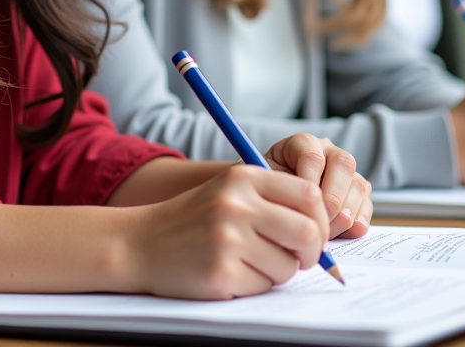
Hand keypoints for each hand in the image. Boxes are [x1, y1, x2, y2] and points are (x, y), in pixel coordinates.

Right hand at [126, 164, 329, 298]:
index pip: (309, 194)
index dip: (321, 218)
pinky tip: (231, 273)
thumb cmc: (194, 218)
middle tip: (302, 258)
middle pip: (307, 232)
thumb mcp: (230, 191)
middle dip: (312, 252)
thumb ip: (273, 199)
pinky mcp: (221, 272)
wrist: (141, 242)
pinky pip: (264, 286)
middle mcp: (237, 204)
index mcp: (244, 178)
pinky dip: (256, 285)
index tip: (315, 233)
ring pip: (288, 265)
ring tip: (251, 262)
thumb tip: (324, 227)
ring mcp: (229, 238)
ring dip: (279, 271)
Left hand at [264, 133, 371, 238]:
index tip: (300, 206)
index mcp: (303, 144)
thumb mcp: (265, 184)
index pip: (312, 156)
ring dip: (346, 212)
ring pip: (358, 184)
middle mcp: (328, 151)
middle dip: (332, 198)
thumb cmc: (267, 190)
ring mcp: (345, 171)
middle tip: (319, 223)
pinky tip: (350, 232)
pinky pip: (367, 202)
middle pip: (343, 165)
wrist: (275, 200)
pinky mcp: (357, 191)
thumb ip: (278, 190)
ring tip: (328, 233)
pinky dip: (361, 219)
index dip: (309, 182)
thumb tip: (298, 210)